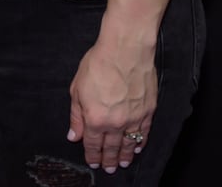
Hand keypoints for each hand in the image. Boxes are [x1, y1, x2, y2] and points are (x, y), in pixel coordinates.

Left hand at [68, 38, 157, 172]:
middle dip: (109, 160)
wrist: (125, 51)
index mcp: (95, 118)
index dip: (92, 155)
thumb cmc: (98, 65)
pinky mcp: (148, 111)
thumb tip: (74, 136)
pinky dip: (141, 142)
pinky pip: (144, 133)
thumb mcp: (77, 89)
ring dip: (126, 156)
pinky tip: (138, 148)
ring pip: (130, 144)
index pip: (93, 143)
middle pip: (112, 147)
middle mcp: (116, 123)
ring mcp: (134, 118)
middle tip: (108, 169)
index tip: (93, 163)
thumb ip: (76, 116)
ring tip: (123, 164)